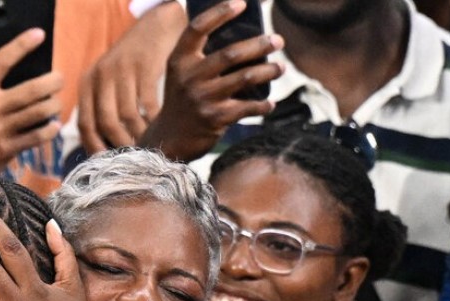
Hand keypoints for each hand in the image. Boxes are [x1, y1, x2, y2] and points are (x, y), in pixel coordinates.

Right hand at [0, 28, 62, 195]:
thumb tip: (10, 70)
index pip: (1, 60)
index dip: (22, 45)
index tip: (38, 35)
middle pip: (31, 89)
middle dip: (53, 81)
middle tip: (59, 79)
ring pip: (39, 112)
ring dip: (54, 104)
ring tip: (55, 101)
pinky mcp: (6, 149)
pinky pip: (37, 136)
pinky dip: (49, 129)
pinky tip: (52, 124)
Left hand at [77, 0, 185, 151]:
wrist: (155, 27)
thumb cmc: (131, 65)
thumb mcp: (108, 81)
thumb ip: (101, 108)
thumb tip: (101, 151)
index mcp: (87, 83)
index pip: (85, 124)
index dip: (96, 147)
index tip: (109, 164)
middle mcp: (101, 76)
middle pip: (106, 123)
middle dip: (120, 146)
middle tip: (134, 160)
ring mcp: (122, 70)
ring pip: (128, 116)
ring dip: (140, 136)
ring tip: (150, 147)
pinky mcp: (145, 66)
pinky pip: (149, 104)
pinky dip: (155, 121)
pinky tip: (163, 128)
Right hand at [138, 0, 283, 160]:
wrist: (169, 139)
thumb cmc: (182, 100)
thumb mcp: (181, 74)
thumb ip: (201, 56)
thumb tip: (245, 37)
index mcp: (179, 60)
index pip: (197, 29)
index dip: (219, 13)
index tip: (241, 4)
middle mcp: (189, 78)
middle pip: (231, 54)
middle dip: (259, 45)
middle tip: (277, 41)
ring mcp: (202, 99)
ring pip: (245, 78)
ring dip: (268, 71)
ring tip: (280, 67)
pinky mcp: (215, 119)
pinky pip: (248, 107)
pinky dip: (263, 105)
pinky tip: (270, 103)